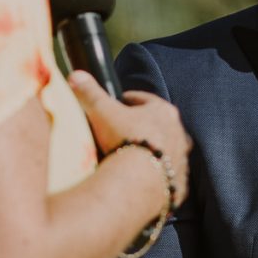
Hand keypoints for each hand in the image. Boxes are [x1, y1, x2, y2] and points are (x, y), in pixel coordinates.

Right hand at [68, 70, 191, 206]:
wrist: (140, 181)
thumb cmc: (124, 138)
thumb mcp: (103, 111)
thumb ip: (91, 93)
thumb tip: (76, 75)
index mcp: (164, 111)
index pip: (145, 100)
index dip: (131, 100)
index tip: (121, 101)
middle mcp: (178, 132)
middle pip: (160, 124)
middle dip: (145, 125)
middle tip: (127, 129)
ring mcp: (181, 158)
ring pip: (167, 150)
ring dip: (154, 150)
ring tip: (136, 156)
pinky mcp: (180, 182)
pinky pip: (168, 176)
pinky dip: (157, 175)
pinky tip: (144, 180)